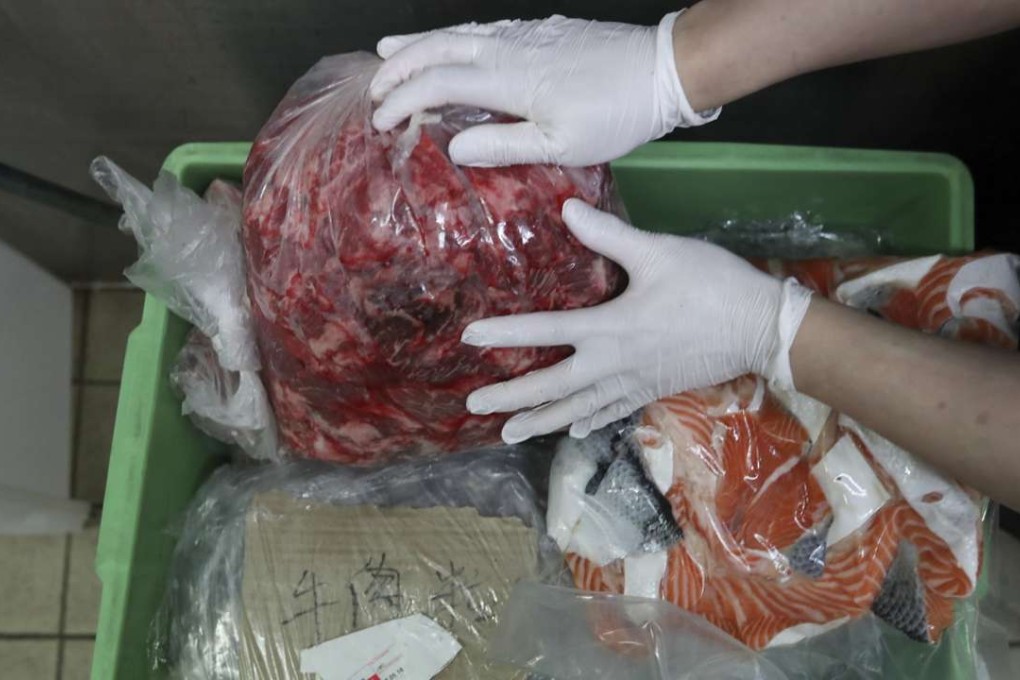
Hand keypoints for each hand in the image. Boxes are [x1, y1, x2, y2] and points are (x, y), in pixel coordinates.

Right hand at [369, 12, 718, 166]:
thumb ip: (505, 146)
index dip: (403, 99)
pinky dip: (456, 36)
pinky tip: (454, 42)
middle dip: (400, 65)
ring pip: (460, 33)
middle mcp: (510, 49)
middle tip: (373, 84)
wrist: (662, 69)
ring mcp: (526, 35)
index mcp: (510, 80)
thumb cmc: (616, 113)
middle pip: (439, 49)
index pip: (438, 84)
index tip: (380, 121)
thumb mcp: (562, 145)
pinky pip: (485, 28)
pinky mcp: (543, 31)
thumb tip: (455, 148)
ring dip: (421, 43)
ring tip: (391, 50)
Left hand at [461, 200, 812, 443]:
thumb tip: (567, 208)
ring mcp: (633, 384)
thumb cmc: (711, 285)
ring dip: (542, 421)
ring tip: (509, 433)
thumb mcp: (659, 252)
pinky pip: (612, 411)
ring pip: (578, 409)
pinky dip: (589, 421)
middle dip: (512, 398)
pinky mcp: (653, 391)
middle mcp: (614, 365)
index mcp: (610, 328)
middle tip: (476, 406)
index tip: (470, 337)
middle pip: (552, 387)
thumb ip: (609, 235)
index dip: (505, 334)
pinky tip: (575, 430)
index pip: (545, 332)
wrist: (762, 328)